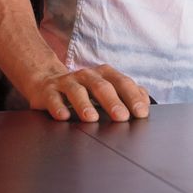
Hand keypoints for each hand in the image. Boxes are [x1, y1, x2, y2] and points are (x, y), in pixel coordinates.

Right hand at [29, 63, 150, 122]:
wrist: (47, 81)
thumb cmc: (84, 89)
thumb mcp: (105, 87)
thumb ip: (126, 94)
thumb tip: (145, 103)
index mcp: (104, 74)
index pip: (122, 83)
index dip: (132, 97)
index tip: (141, 113)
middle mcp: (86, 75)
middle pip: (101, 86)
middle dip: (112, 102)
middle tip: (122, 117)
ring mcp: (66, 82)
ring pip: (76, 91)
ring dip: (84, 104)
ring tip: (91, 118)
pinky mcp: (48, 92)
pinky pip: (53, 98)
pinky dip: (58, 107)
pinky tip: (63, 116)